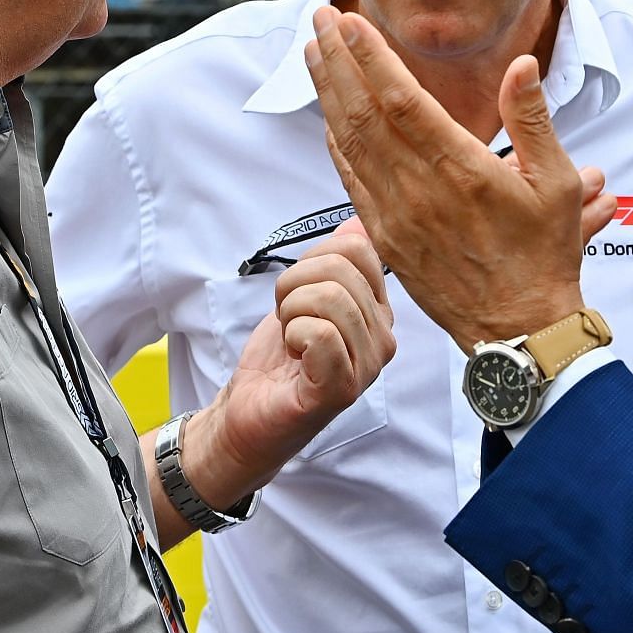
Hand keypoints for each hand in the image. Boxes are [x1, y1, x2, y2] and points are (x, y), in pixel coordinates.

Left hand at [192, 226, 396, 493]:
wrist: (250, 409)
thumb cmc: (279, 359)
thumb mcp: (305, 297)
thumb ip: (335, 262)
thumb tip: (357, 223)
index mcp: (379, 312)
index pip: (358, 249)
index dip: (312, 260)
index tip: (299, 293)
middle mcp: (383, 339)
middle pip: (339, 269)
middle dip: (294, 286)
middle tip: (288, 320)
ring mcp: (366, 367)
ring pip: (329, 297)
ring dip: (290, 312)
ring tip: (291, 339)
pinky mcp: (340, 389)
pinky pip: (320, 333)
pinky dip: (293, 335)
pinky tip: (294, 356)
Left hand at [304, 6, 617, 351]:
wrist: (519, 328)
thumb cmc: (545, 254)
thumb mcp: (557, 183)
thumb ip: (533, 119)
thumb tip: (521, 65)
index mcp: (463, 169)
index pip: (401, 100)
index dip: (370, 57)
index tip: (350, 23)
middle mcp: (420, 190)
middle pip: (362, 112)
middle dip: (336, 61)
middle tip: (319, 19)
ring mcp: (396, 216)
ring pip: (349, 143)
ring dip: (327, 94)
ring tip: (312, 53)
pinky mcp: (386, 238)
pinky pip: (350, 181)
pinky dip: (335, 143)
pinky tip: (328, 117)